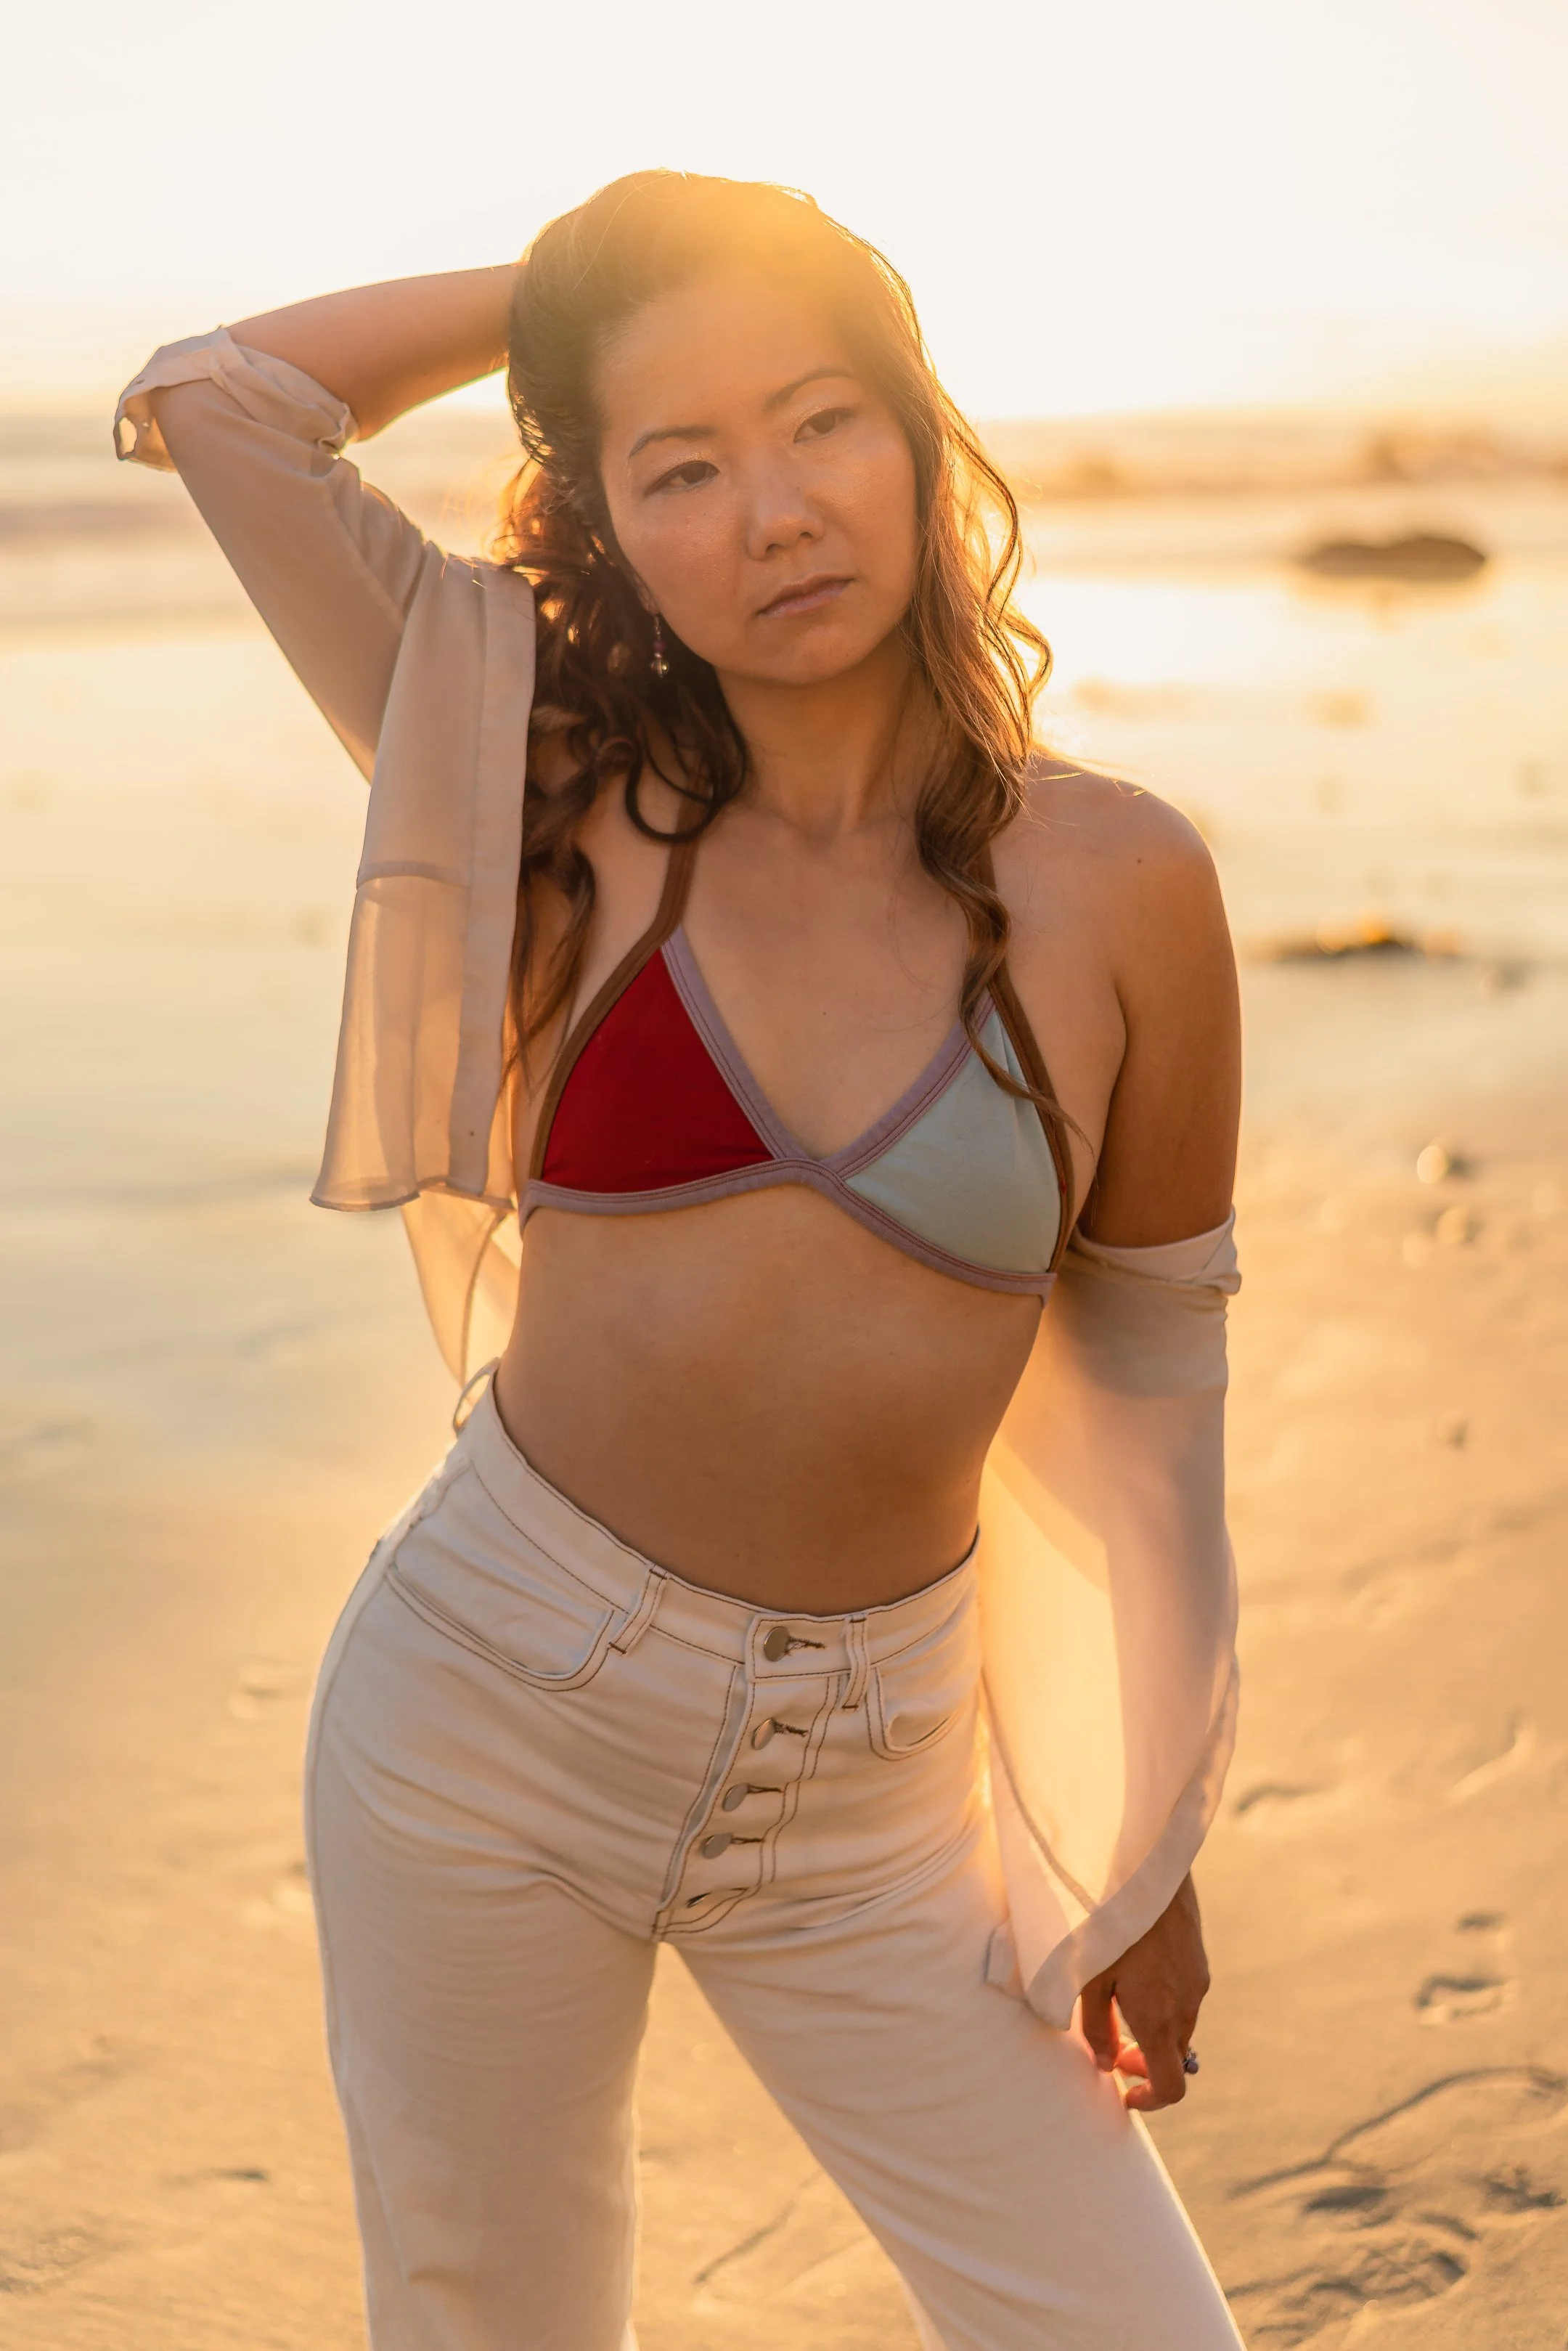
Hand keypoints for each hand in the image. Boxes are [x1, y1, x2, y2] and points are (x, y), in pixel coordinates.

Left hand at [1078, 1872, 1208, 2111]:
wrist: (1147, 1865)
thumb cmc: (1107, 1921)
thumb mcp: (1088, 1977)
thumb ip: (1095, 2028)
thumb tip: (1106, 2065)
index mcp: (1160, 2019)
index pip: (1172, 2086)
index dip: (1150, 2100)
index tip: (1125, 2091)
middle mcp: (1187, 2005)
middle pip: (1173, 2055)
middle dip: (1145, 2061)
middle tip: (1112, 2045)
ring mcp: (1198, 1980)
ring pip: (1179, 2024)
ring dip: (1154, 2028)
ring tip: (1117, 2000)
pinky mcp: (1199, 1957)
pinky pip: (1184, 1994)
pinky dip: (1164, 2001)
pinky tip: (1136, 1971)